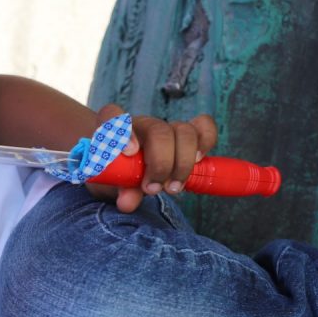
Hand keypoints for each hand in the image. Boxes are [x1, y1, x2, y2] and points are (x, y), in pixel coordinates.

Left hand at [87, 103, 217, 212]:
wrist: (127, 169)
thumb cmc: (117, 174)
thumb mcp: (113, 186)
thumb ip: (120, 191)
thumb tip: (128, 202)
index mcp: (116, 132)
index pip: (111, 114)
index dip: (123, 131)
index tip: (130, 153)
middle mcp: (142, 125)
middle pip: (158, 131)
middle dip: (161, 163)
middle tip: (153, 189)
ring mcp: (165, 127)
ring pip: (183, 130)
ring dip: (183, 162)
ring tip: (173, 187)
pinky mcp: (185, 132)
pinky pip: (203, 125)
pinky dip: (206, 140)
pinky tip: (199, 160)